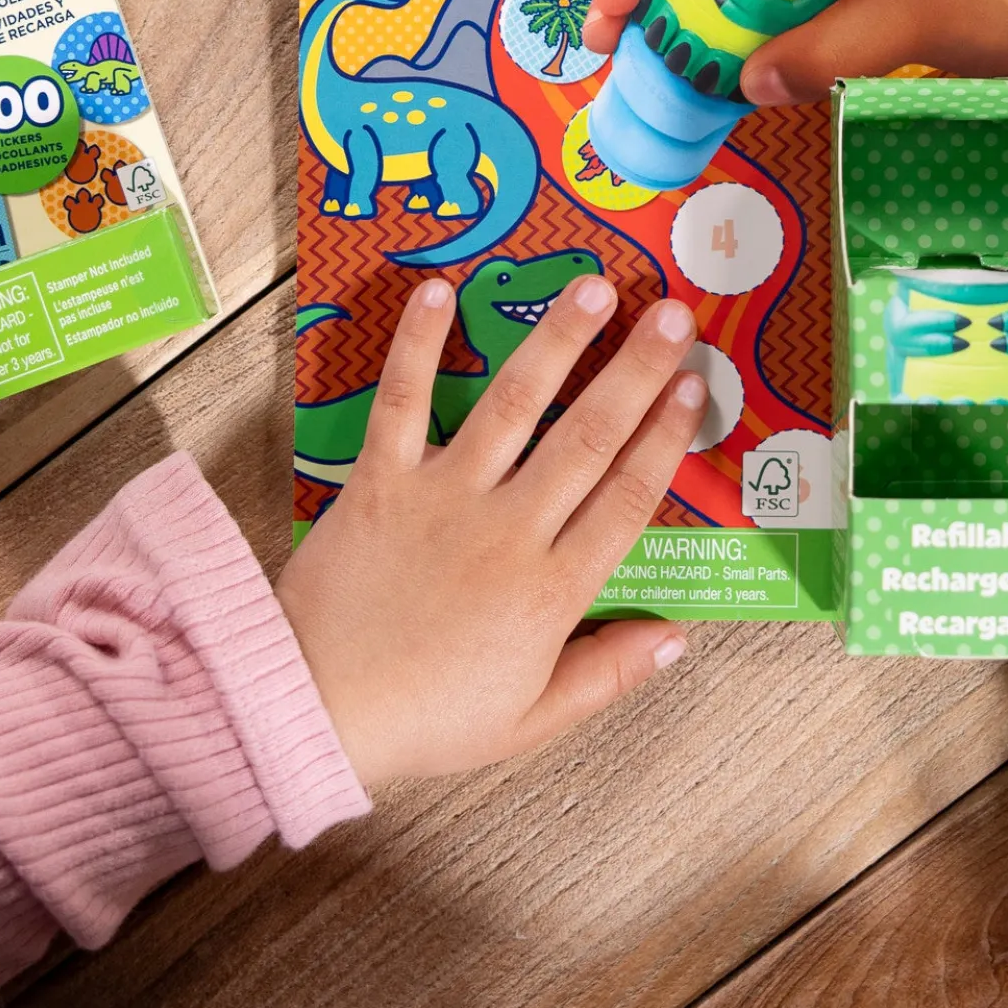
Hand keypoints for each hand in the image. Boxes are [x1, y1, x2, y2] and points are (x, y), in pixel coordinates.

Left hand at [276, 275, 705, 784]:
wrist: (311, 712)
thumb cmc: (425, 717)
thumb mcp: (531, 720)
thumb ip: (608, 673)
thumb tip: (679, 635)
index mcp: (551, 591)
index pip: (628, 498)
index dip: (667, 438)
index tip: (696, 386)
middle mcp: (508, 531)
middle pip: (589, 437)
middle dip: (637, 370)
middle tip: (673, 314)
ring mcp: (443, 497)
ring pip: (514, 405)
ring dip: (558, 341)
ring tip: (593, 287)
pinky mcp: (380, 480)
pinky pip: (402, 400)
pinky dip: (418, 344)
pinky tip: (440, 290)